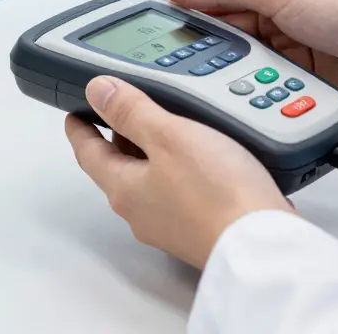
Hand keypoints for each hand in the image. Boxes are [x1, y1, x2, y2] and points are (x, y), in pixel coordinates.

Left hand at [65, 76, 290, 268]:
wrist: (263, 244)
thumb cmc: (217, 194)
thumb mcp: (169, 136)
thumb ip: (131, 111)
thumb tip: (97, 92)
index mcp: (125, 189)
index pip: (88, 153)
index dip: (80, 129)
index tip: (74, 115)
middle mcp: (143, 212)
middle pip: (119, 167)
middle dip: (119, 138)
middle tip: (121, 111)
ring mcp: (171, 224)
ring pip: (150, 180)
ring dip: (154, 152)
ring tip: (168, 126)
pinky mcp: (200, 228)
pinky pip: (178, 192)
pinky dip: (181, 169)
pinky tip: (202, 157)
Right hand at [163, 0, 337, 109]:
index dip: (189, 19)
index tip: (166, 42)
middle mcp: (277, 13)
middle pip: (225, 38)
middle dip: (218, 54)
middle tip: (202, 70)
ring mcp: (291, 49)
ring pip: (244, 68)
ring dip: (244, 78)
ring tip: (243, 83)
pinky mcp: (304, 82)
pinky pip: (269, 90)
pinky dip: (265, 96)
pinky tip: (261, 100)